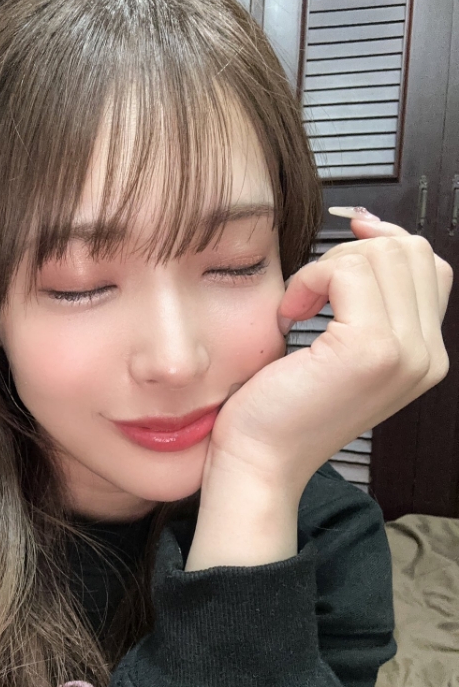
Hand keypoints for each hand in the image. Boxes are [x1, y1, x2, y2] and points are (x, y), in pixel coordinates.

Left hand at [203, 217, 453, 499]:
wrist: (258, 460)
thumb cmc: (280, 406)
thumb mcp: (339, 347)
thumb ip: (368, 299)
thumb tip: (368, 226)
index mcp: (424, 356)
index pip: (429, 265)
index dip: (383, 242)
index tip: (337, 250)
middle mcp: (428, 357)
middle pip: (410, 251)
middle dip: (350, 254)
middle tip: (307, 291)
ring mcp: (406, 353)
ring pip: (382, 255)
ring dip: (326, 267)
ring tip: (296, 307)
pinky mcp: (372, 350)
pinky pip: (347, 271)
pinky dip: (309, 280)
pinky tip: (289, 315)